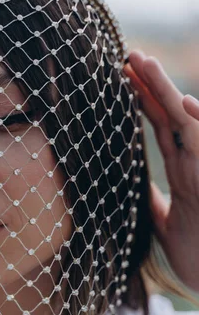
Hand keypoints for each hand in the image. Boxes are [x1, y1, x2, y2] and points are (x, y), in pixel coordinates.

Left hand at [124, 50, 198, 294]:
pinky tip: (185, 105)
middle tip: (128, 56)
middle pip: (171, 116)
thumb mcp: (162, 225)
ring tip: (143, 64)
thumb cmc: (195, 258)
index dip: (142, 101)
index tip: (122, 77)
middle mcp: (195, 165)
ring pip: (188, 123)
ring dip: (167, 93)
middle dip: (150, 85)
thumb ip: (150, 201)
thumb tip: (131, 185)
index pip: (160, 127)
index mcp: (183, 172)